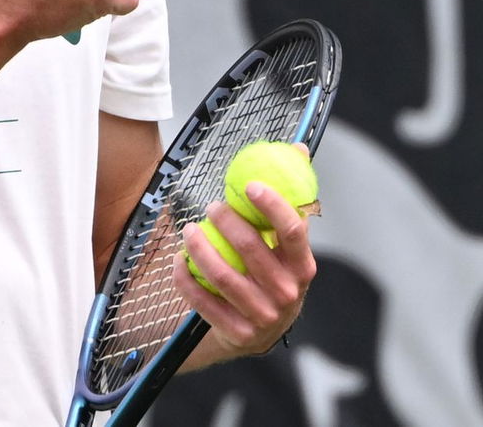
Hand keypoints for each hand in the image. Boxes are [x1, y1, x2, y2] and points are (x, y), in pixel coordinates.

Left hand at [174, 184, 317, 357]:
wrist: (266, 331)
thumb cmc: (277, 274)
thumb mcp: (290, 245)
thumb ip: (292, 198)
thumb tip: (297, 149)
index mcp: (303, 267)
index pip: (293, 231)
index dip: (272, 205)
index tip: (249, 184)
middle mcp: (286, 293)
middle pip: (250, 249)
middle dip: (226, 221)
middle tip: (212, 205)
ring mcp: (262, 315)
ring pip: (222, 274)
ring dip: (199, 247)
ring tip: (189, 229)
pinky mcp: (236, 331)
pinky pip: (202, 300)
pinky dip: (186, 278)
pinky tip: (179, 260)